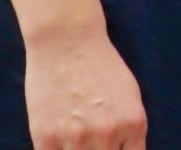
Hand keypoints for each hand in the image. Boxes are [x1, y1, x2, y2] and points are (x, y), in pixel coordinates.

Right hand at [24, 22, 146, 148]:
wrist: (67, 42)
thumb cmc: (101, 66)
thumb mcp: (129, 96)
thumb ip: (129, 129)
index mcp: (134, 123)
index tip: (113, 148)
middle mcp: (109, 134)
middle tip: (91, 141)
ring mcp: (76, 138)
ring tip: (75, 138)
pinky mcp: (46, 139)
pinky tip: (58, 144)